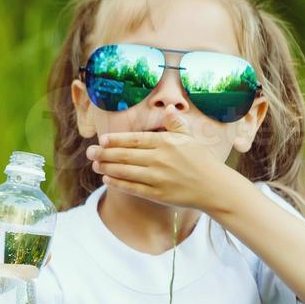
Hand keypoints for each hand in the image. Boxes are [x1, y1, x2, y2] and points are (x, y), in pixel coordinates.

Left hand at [86, 110, 244, 211]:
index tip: (102, 140)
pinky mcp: (158, 195)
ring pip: (125, 172)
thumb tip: (168, 108)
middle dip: (104, 154)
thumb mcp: (190, 138)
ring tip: (95, 165)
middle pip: (125, 156)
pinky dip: (118, 183)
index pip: (135, 140)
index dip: (116, 140)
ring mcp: (158, 178)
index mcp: (166, 143)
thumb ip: (176, 124)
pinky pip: (133, 188)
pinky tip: (107, 179)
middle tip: (90, 152)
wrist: (214, 187)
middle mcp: (160, 159)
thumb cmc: (201, 160)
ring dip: (107, 168)